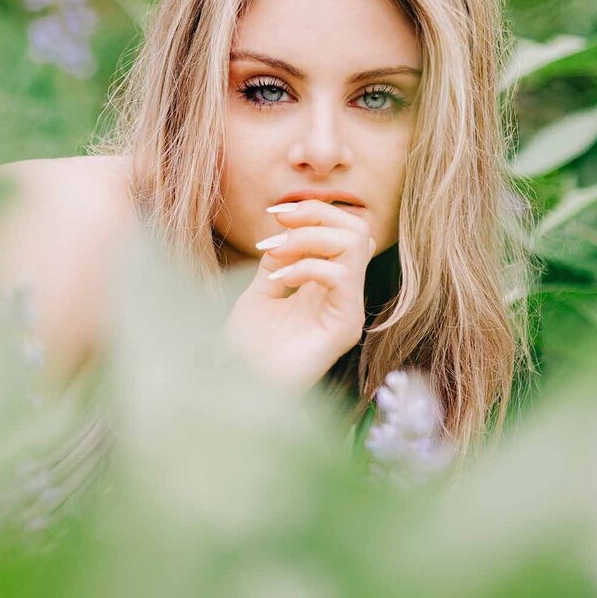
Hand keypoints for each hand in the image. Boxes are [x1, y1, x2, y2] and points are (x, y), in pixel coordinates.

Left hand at [222, 200, 376, 391]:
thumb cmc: (248, 347)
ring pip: (355, 245)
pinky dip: (306, 266)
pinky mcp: (345, 327)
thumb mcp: (262, 290)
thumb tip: (286, 227)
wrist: (238, 385)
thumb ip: (280, 259)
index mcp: (328, 285)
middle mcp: (345, 296)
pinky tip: (278, 282)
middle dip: (316, 216)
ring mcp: (349, 311)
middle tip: (278, 227)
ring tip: (274, 255)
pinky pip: (341, 276)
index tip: (274, 215)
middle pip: (358, 230)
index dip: (314, 212)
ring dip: (308, 238)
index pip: (345, 230)